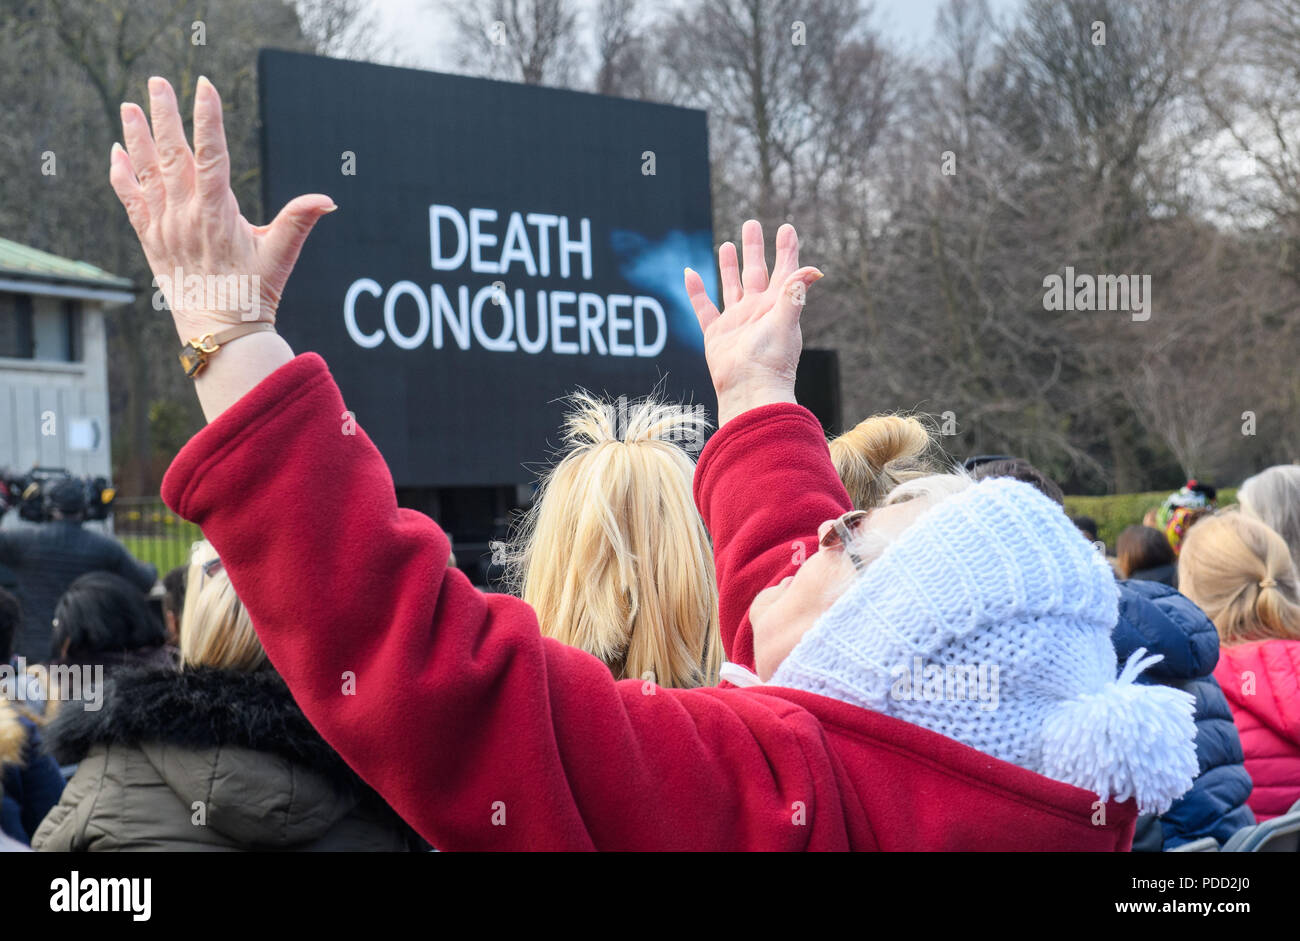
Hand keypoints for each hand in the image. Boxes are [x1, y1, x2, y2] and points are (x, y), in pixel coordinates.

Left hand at [109, 75, 334, 344]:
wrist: (220, 332)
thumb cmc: (253, 294)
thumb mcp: (280, 255)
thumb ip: (299, 221)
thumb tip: (328, 200)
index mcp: (216, 212)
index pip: (211, 153)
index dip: (207, 117)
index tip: (203, 86)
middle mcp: (184, 214)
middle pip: (171, 153)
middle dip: (165, 114)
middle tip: (157, 82)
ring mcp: (164, 226)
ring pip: (146, 171)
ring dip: (137, 136)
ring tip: (130, 106)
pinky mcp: (151, 240)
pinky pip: (131, 200)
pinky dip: (122, 175)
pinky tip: (117, 153)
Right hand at [684, 221, 821, 426]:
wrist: (749, 390)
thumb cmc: (772, 361)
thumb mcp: (786, 321)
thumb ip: (795, 293)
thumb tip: (815, 269)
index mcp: (777, 306)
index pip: (785, 271)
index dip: (786, 249)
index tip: (787, 227)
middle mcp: (757, 311)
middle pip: (756, 272)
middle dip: (754, 248)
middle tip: (752, 223)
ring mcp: (736, 322)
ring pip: (731, 286)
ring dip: (729, 266)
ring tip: (727, 244)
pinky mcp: (716, 334)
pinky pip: (704, 307)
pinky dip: (696, 291)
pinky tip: (690, 273)